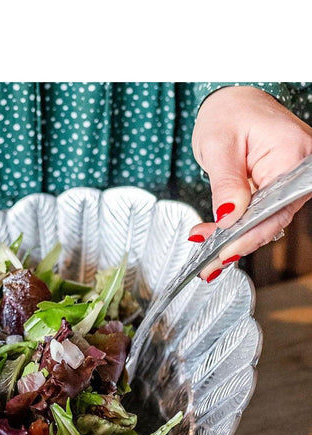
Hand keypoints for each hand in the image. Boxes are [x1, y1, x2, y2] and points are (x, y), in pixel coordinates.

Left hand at [189, 86, 311, 280]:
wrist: (232, 103)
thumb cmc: (228, 114)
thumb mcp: (219, 146)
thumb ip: (226, 183)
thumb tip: (228, 217)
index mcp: (293, 154)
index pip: (276, 209)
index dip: (250, 235)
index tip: (224, 252)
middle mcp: (297, 170)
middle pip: (272, 220)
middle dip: (237, 243)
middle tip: (206, 263)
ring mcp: (288, 181)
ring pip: (264, 221)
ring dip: (233, 239)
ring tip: (204, 254)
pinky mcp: (274, 188)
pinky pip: (258, 215)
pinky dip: (236, 229)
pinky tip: (214, 239)